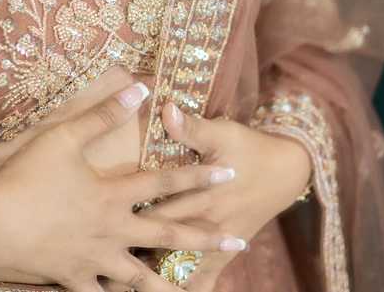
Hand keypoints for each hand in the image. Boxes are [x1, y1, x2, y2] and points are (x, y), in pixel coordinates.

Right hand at [0, 83, 250, 291]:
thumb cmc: (27, 177)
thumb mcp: (64, 137)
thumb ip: (103, 114)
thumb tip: (140, 88)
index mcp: (113, 194)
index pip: (165, 182)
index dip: (199, 175)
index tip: (230, 173)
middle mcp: (113, 230)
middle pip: (167, 234)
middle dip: (205, 237)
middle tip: (238, 241)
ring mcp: (95, 261)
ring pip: (142, 277)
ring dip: (171, 282)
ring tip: (194, 290)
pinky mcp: (74, 280)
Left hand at [100, 102, 312, 291]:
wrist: (285, 171)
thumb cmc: (247, 147)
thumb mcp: (221, 132)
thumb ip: (191, 128)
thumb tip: (167, 110)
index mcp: (200, 195)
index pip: (158, 212)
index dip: (128, 222)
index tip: (98, 229)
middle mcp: (205, 223)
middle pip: (162, 246)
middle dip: (131, 256)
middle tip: (101, 269)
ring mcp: (216, 242)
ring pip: (180, 269)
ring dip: (155, 280)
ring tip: (123, 290)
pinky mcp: (226, 253)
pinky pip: (204, 281)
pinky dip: (187, 290)